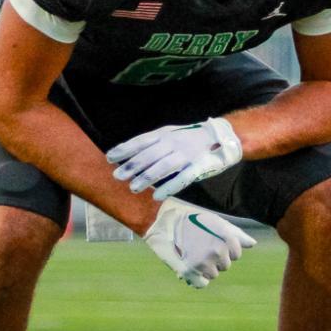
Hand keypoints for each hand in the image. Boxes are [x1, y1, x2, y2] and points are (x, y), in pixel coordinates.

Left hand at [109, 118, 243, 201]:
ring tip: (133, 188)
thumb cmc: (190, 138)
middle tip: (117, 176)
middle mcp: (174, 143)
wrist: (220, 138)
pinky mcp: (197, 167)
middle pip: (149, 155)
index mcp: (165, 134)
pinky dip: (168, 187)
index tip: (110, 158)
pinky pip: (181, 178)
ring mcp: (186, 155)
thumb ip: (153, 143)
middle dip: (132, 166)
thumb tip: (128, 154)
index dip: (125, 149)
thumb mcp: (170, 134)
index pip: (141, 141)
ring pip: (163, 167)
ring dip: (147, 178)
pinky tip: (157, 196)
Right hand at [142, 197, 255, 288]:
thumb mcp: (217, 222)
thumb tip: (252, 244)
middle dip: (216, 258)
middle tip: (202, 246)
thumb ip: (236, 234)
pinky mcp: (189, 270)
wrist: (166, 219)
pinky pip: (201, 284)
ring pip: (213, 274)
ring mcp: (203, 262)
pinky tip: (192, 270)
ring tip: (194, 254)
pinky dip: (198, 280)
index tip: (214, 241)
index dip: (226, 249)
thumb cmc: (193, 219)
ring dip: (206, 268)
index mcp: (227, 239)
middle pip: (225, 266)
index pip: (236, 254)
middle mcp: (217, 251)